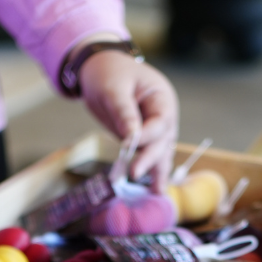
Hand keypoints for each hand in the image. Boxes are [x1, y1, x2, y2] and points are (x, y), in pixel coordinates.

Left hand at [79, 51, 177, 190]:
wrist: (99, 68)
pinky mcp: (142, 137)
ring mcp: (154, 127)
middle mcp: (162, 115)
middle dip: (149, 158)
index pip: (160, 122)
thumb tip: (132, 139)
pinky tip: (153, 189)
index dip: (146, 136)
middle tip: (134, 174)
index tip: (128, 145)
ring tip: (156, 193)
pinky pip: (148, 154)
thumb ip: (124, 113)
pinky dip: (149, 169)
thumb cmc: (108, 72)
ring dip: (157, 171)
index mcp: (161, 98)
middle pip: (162, 141)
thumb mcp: (114, 88)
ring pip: (160, 151)